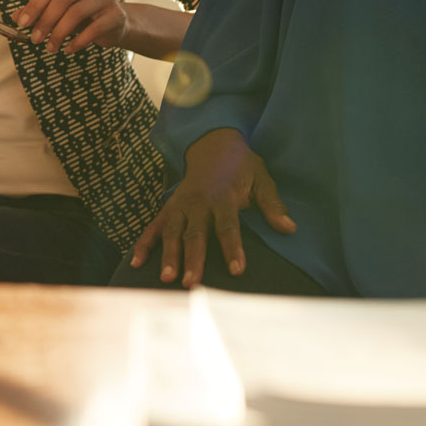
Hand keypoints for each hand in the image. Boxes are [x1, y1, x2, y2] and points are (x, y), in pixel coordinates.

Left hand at [14, 0, 127, 54]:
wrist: (116, 24)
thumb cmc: (83, 13)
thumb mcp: (60, 8)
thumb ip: (39, 9)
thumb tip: (15, 17)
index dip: (35, 4)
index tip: (22, 23)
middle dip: (45, 20)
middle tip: (35, 39)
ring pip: (76, 13)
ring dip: (58, 33)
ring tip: (50, 48)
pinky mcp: (116, 15)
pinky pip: (92, 29)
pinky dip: (76, 42)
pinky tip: (67, 49)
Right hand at [129, 128, 293, 287]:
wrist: (212, 143)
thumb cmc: (240, 165)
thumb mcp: (261, 178)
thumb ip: (272, 204)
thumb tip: (289, 228)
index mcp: (222, 196)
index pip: (228, 226)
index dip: (232, 248)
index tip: (237, 270)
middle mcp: (198, 202)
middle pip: (194, 234)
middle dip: (192, 258)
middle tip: (192, 283)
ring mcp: (180, 205)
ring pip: (172, 232)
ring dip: (168, 255)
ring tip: (167, 278)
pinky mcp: (169, 207)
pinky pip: (154, 226)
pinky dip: (144, 243)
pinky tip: (136, 262)